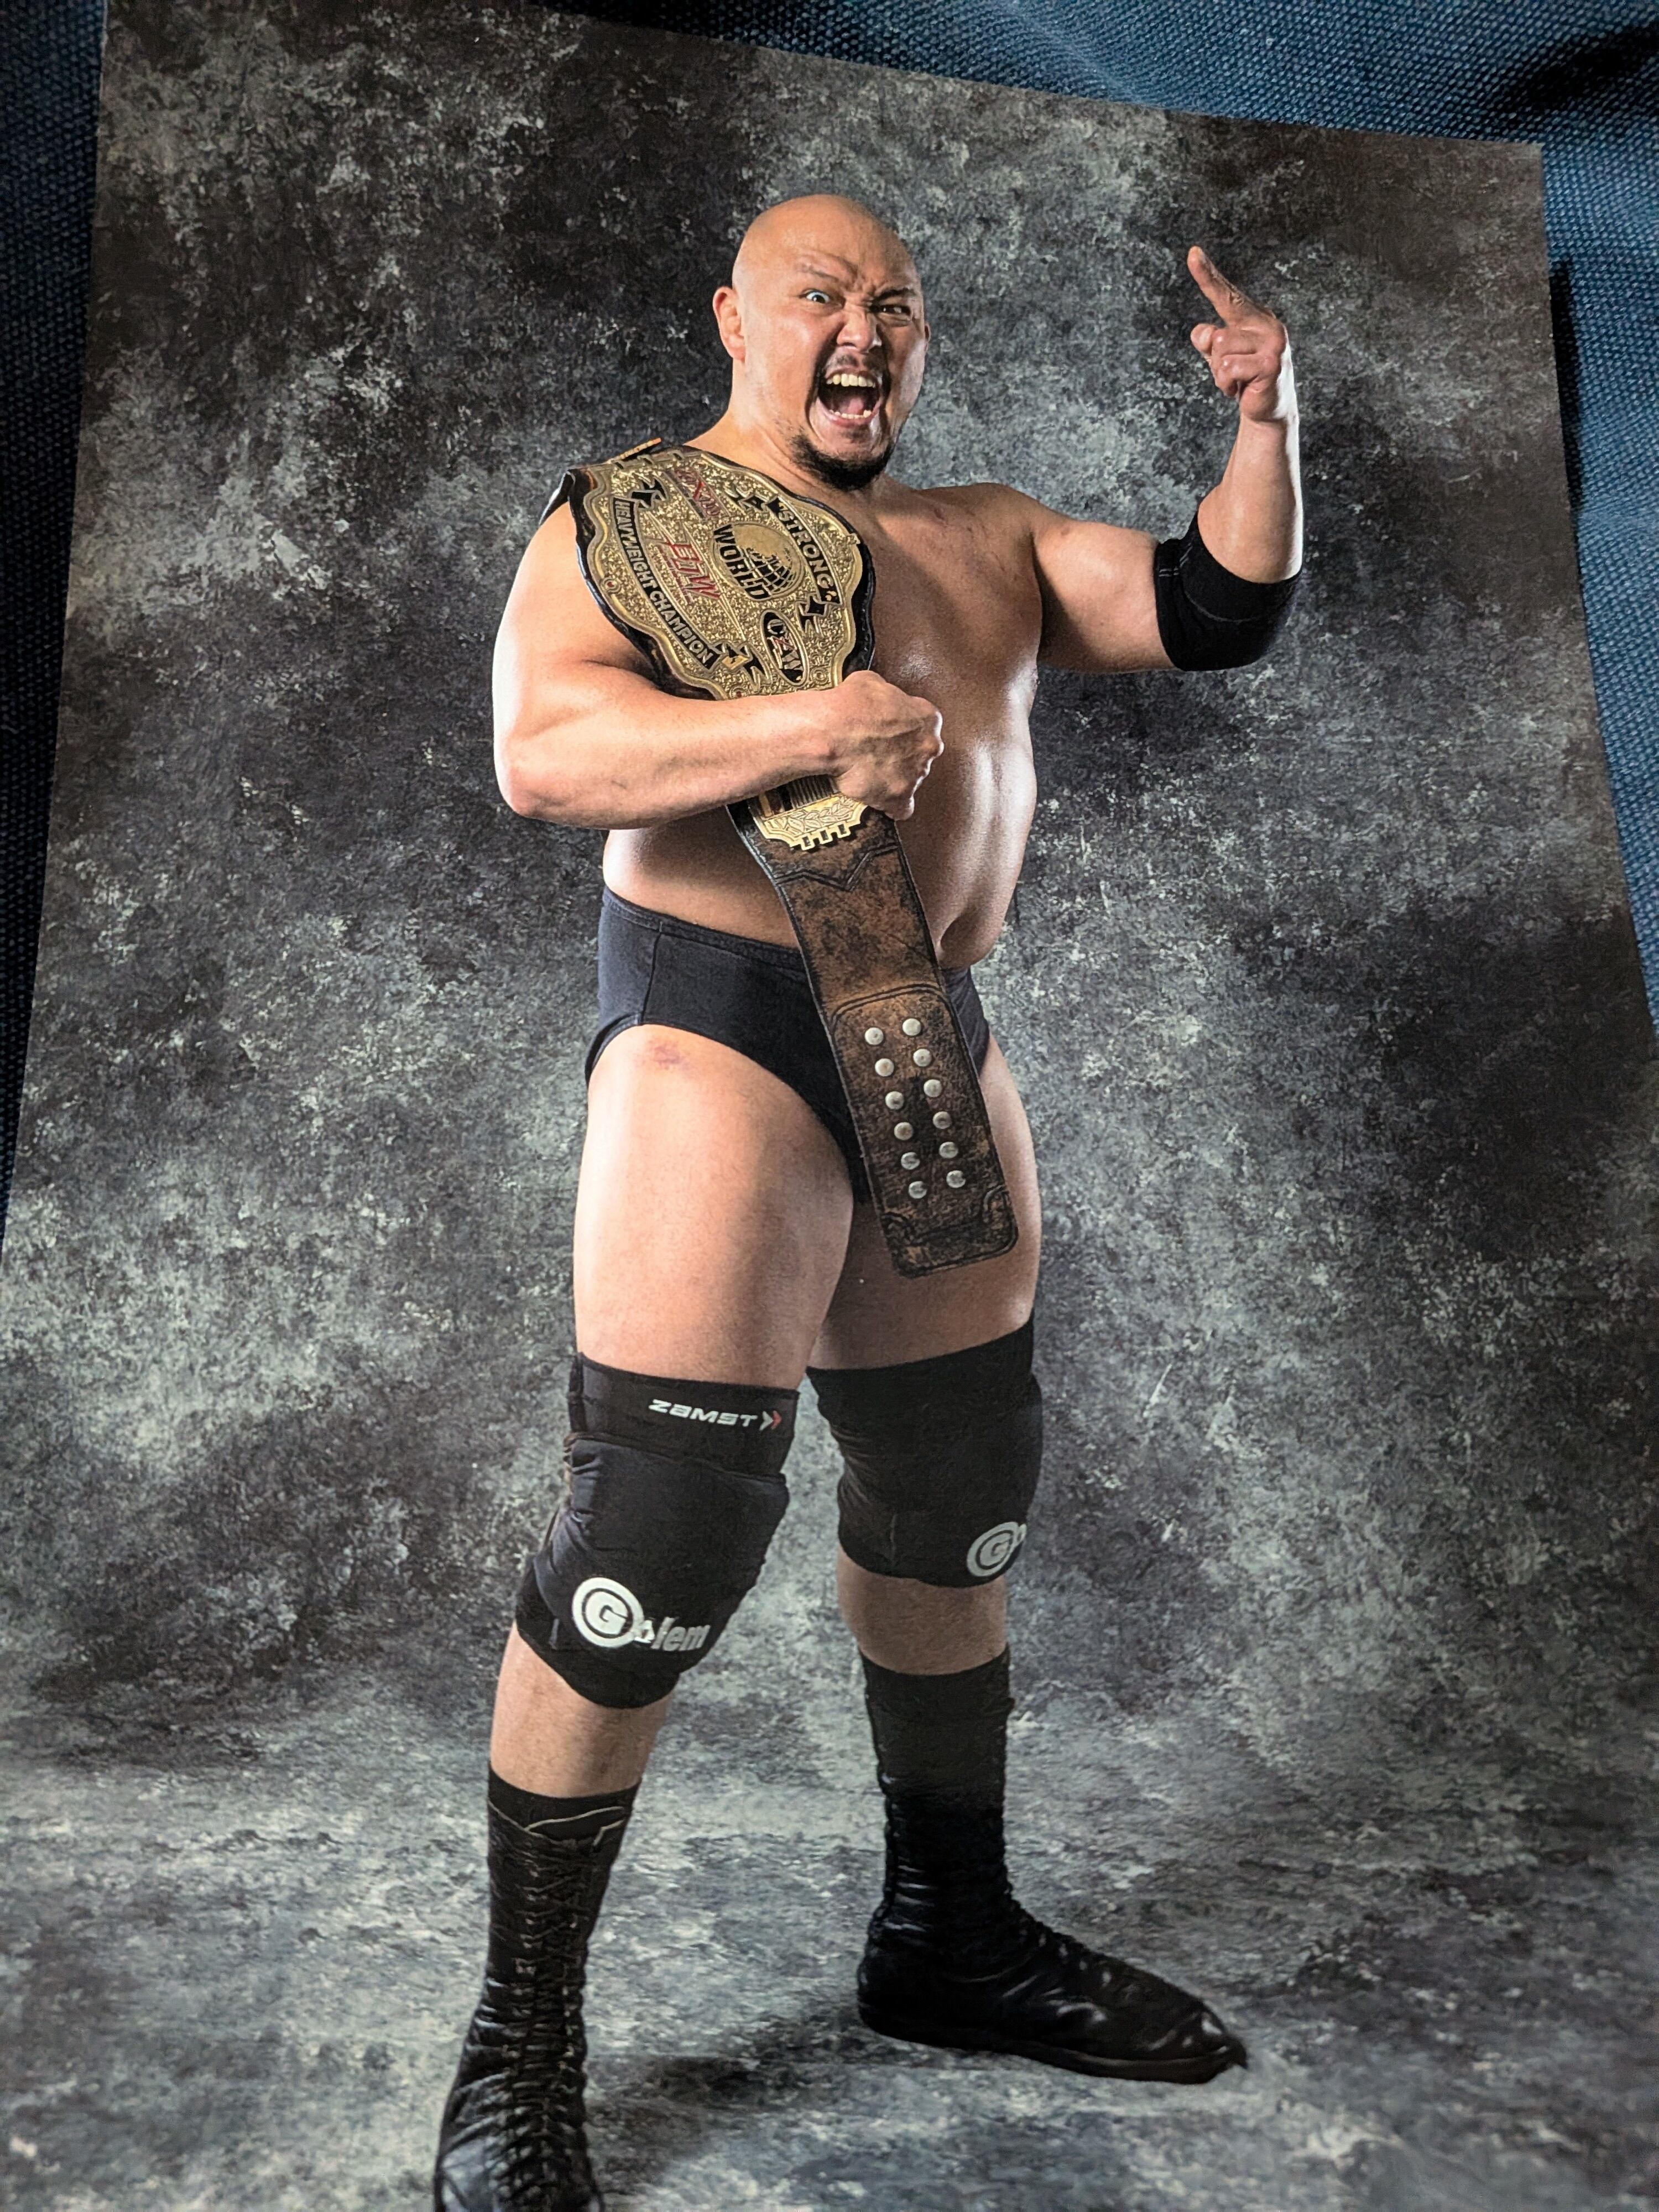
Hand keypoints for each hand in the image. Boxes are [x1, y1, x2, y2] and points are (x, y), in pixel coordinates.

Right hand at [818, 667, 942, 819]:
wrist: (834, 731)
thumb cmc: (851, 704)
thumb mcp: (871, 682)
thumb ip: (886, 694)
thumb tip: (880, 697)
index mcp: (927, 717)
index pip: (923, 725)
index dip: (904, 729)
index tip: (889, 732)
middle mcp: (928, 746)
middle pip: (920, 754)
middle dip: (903, 755)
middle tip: (878, 752)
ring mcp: (917, 773)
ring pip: (911, 779)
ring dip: (894, 778)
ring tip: (869, 775)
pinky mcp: (900, 796)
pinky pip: (902, 808)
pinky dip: (891, 807)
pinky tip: (877, 801)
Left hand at [1187, 246, 1295, 425]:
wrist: (1269, 409)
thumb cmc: (1244, 378)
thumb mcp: (1219, 357)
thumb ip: (1207, 341)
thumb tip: (1204, 333)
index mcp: (1253, 318)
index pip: (1226, 295)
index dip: (1207, 276)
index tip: (1192, 253)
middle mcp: (1266, 324)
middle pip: (1216, 336)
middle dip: (1215, 361)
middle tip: (1235, 373)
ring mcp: (1272, 343)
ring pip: (1220, 352)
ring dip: (1221, 375)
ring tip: (1240, 380)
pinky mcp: (1271, 363)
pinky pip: (1228, 368)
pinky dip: (1227, 384)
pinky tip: (1244, 388)